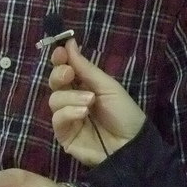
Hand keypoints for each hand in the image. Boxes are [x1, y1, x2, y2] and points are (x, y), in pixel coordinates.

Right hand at [47, 40, 145, 164]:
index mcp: (84, 86)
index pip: (65, 70)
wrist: (132, 144)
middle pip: (55, 83)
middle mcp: (73, 100)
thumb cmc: (124, 112)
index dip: (60, 59)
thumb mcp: (107, 86)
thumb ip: (86, 68)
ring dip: (71, 97)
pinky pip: (57, 119)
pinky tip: (83, 113)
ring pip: (54, 100)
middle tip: (69, 74)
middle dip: (59, 75)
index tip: (60, 51)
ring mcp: (67, 118)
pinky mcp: (64, 135)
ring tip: (90, 101)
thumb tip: (69, 43)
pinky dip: (68, 112)